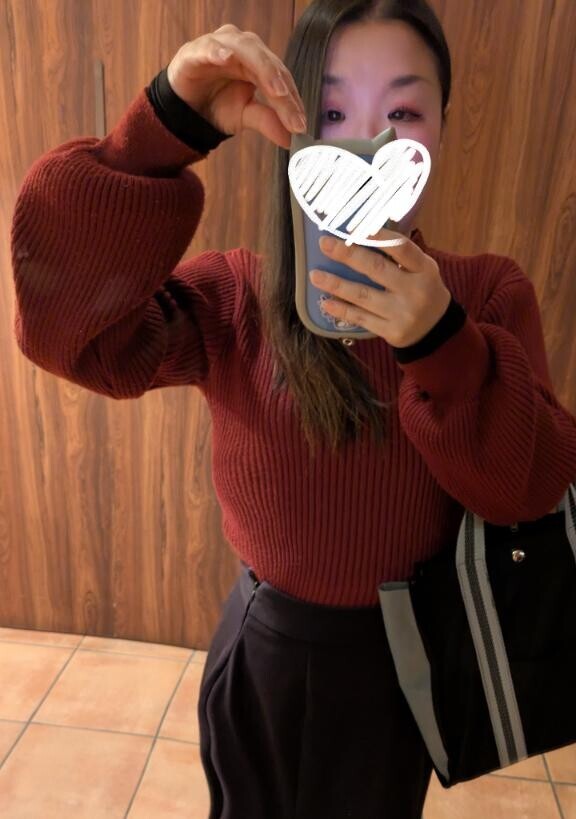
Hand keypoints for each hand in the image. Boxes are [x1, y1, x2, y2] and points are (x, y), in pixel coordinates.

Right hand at [166, 24, 306, 148]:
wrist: (184, 108)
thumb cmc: (217, 104)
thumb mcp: (245, 116)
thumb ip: (267, 122)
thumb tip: (291, 138)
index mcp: (259, 63)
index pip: (281, 79)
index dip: (292, 102)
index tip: (300, 126)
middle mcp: (244, 49)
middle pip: (268, 62)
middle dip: (281, 86)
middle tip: (289, 107)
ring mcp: (221, 45)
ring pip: (246, 49)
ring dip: (261, 67)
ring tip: (273, 88)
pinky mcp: (196, 50)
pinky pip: (209, 47)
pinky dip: (218, 51)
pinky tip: (226, 58)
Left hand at [310, 229, 451, 347]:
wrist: (436, 329)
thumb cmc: (423, 290)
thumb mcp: (423, 269)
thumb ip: (401, 255)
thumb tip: (363, 233)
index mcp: (424, 270)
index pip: (401, 248)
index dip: (378, 236)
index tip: (354, 227)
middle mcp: (414, 291)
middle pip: (376, 269)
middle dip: (347, 255)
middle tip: (324, 244)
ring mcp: (402, 313)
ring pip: (363, 296)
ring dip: (335, 284)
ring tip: (315, 275)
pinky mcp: (391, 331)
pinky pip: (361, 318)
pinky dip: (341, 309)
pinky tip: (325, 302)